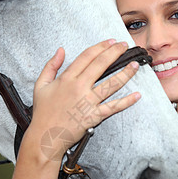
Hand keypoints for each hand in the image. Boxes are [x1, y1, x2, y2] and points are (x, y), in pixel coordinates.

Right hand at [28, 39, 140, 160]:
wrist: (45, 136)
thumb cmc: (43, 113)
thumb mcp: (40, 85)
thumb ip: (50, 66)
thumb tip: (60, 51)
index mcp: (67, 78)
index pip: (87, 56)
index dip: (101, 47)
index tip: (110, 42)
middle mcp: (79, 87)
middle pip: (101, 65)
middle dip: (115, 53)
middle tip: (124, 46)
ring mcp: (88, 102)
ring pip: (111, 84)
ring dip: (125, 73)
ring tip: (135, 65)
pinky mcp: (94, 116)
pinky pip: (113, 107)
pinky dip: (126, 102)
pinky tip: (137, 95)